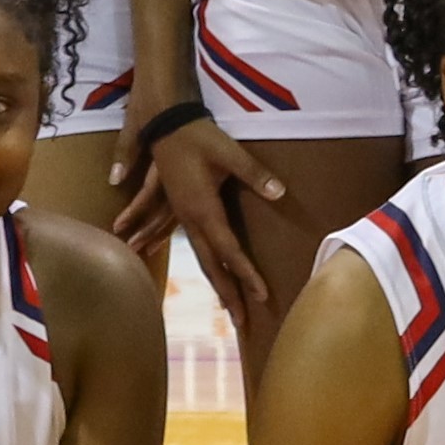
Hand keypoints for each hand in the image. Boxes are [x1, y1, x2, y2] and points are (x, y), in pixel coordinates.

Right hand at [124, 114, 286, 317]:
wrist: (165, 123)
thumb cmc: (197, 135)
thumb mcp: (228, 152)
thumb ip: (254, 173)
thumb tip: (279, 192)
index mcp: (203, 210)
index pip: (229, 251)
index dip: (246, 274)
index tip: (261, 295)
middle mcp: (191, 220)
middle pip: (212, 265)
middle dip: (228, 293)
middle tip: (242, 321)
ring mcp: (182, 216)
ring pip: (201, 258)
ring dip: (216, 283)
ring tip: (228, 307)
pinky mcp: (180, 209)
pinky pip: (192, 245)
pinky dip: (206, 264)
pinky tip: (210, 273)